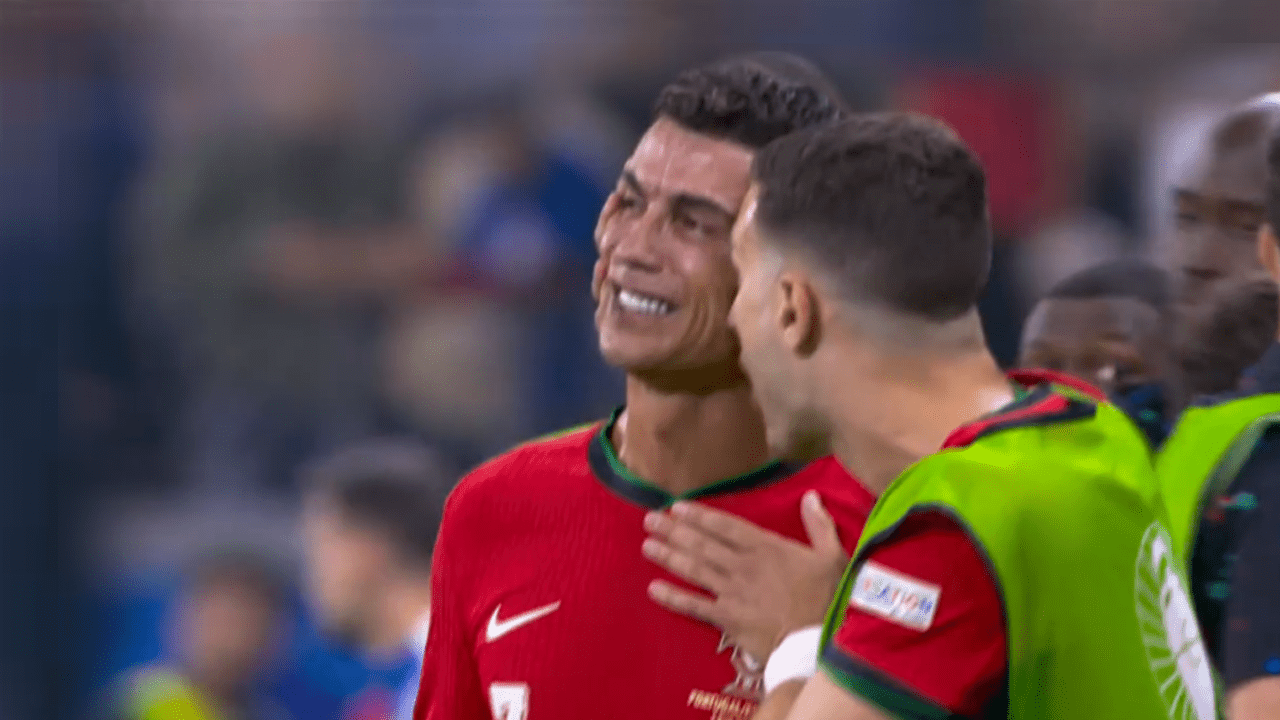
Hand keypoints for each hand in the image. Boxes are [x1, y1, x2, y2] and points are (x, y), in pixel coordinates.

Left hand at [642, 490, 848, 662]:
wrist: (818, 643)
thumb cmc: (829, 600)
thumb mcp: (833, 557)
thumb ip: (819, 526)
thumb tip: (812, 496)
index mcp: (767, 548)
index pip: (725, 526)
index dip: (699, 515)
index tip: (676, 507)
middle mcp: (743, 566)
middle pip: (702, 544)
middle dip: (673, 531)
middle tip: (649, 520)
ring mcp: (732, 592)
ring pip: (694, 569)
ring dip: (668, 556)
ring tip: (646, 545)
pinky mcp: (727, 619)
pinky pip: (694, 606)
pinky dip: (673, 597)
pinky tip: (653, 589)